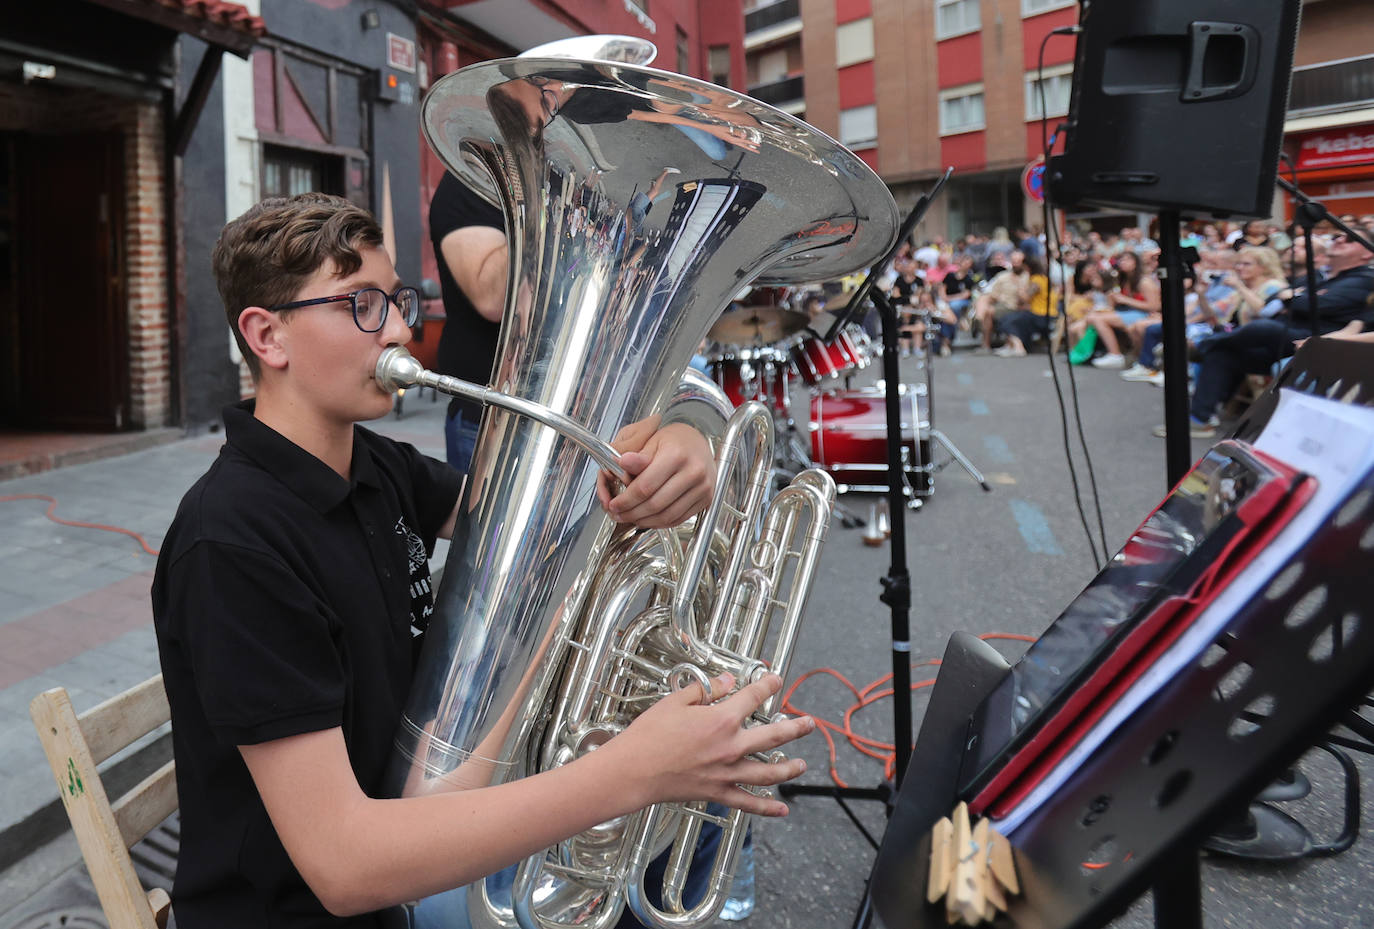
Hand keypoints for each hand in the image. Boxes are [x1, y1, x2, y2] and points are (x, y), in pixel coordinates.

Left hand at [597, 420, 714, 528]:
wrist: (700, 443)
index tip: (614, 504)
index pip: (645, 487)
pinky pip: (679, 518)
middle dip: (633, 513)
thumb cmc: (676, 440)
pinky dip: (661, 523)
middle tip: (619, 514)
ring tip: (631, 518)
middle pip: (656, 504)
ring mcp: (702, 487)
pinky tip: (649, 519)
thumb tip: (621, 463)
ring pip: (667, 515)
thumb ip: (638, 457)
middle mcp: (693, 472)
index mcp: (677, 455)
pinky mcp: (706, 499)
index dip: (626, 500)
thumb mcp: (653, 441)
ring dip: (645, 521)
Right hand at [612, 672, 813, 815]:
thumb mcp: (677, 701)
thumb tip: (727, 681)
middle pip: (774, 736)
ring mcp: (727, 773)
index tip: (775, 679)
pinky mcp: (718, 792)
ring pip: (769, 772)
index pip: (753, 697)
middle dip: (795, 728)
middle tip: (809, 723)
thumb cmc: (650, 735)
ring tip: (802, 765)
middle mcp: (731, 746)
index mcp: (722, 719)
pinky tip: (781, 810)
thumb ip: (707, 690)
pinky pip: (748, 802)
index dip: (768, 685)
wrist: (633, 771)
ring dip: (789, 768)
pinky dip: (767, 808)